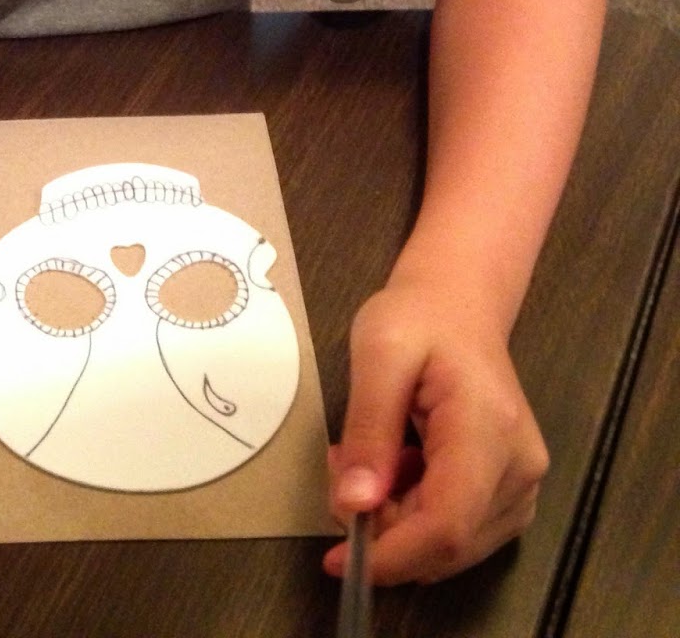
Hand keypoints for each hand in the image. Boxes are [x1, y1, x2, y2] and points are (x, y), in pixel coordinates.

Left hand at [323, 281, 547, 583]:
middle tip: (343, 470)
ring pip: (452, 546)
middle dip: (384, 529)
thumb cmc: (417, 319)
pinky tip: (397, 469)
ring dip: (397, 522)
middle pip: (448, 543)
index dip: (392, 555)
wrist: (458, 303)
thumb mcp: (376, 354)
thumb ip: (368, 427)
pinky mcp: (513, 490)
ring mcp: (523, 483)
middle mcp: (519, 468)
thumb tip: (353, 504)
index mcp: (489, 428)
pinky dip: (416, 515)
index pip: (448, 525)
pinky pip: (460, 530)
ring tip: (369, 458)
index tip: (338, 557)